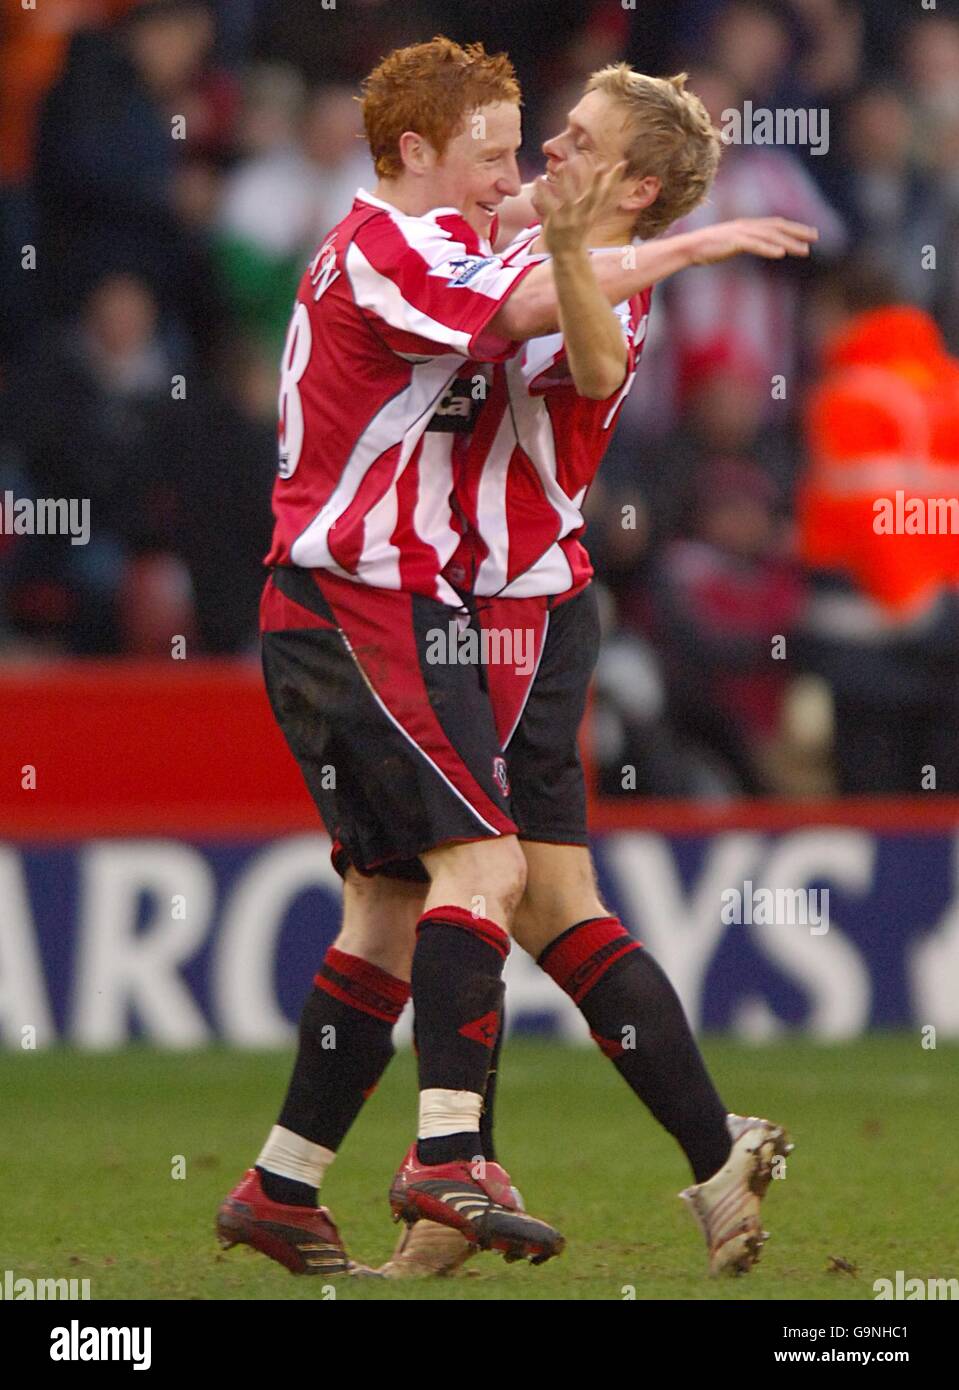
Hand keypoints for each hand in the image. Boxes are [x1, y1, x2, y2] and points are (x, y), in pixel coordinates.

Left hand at [532, 158, 627, 257]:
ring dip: (565, 182)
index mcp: (593, 211)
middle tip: (602, 166)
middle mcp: (584, 214)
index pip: (607, 193)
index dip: (614, 179)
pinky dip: (543, 194)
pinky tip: (538, 180)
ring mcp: (569, 219)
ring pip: (568, 198)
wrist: (569, 256)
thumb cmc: (581, 230)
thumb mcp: (594, 214)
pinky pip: (549, 206)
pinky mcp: (555, 223)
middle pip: (593, 197)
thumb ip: (601, 198)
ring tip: (562, 166)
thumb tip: (612, 183)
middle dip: (598, 182)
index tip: (622, 163)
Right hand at [689, 217, 818, 264]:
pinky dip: (768, 248)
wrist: (688, 248)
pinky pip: (755, 245)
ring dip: (789, 243)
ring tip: (805, 250)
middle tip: (816, 236)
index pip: (776, 224)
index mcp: (747, 226)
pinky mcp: (733, 242)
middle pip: (778, 227)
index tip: (809, 233)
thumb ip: (745, 243)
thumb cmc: (707, 248)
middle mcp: (747, 226)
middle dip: (798, 231)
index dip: (794, 228)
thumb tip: (755, 247)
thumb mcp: (730, 244)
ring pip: (770, 236)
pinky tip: (781, 253)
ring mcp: (740, 233)